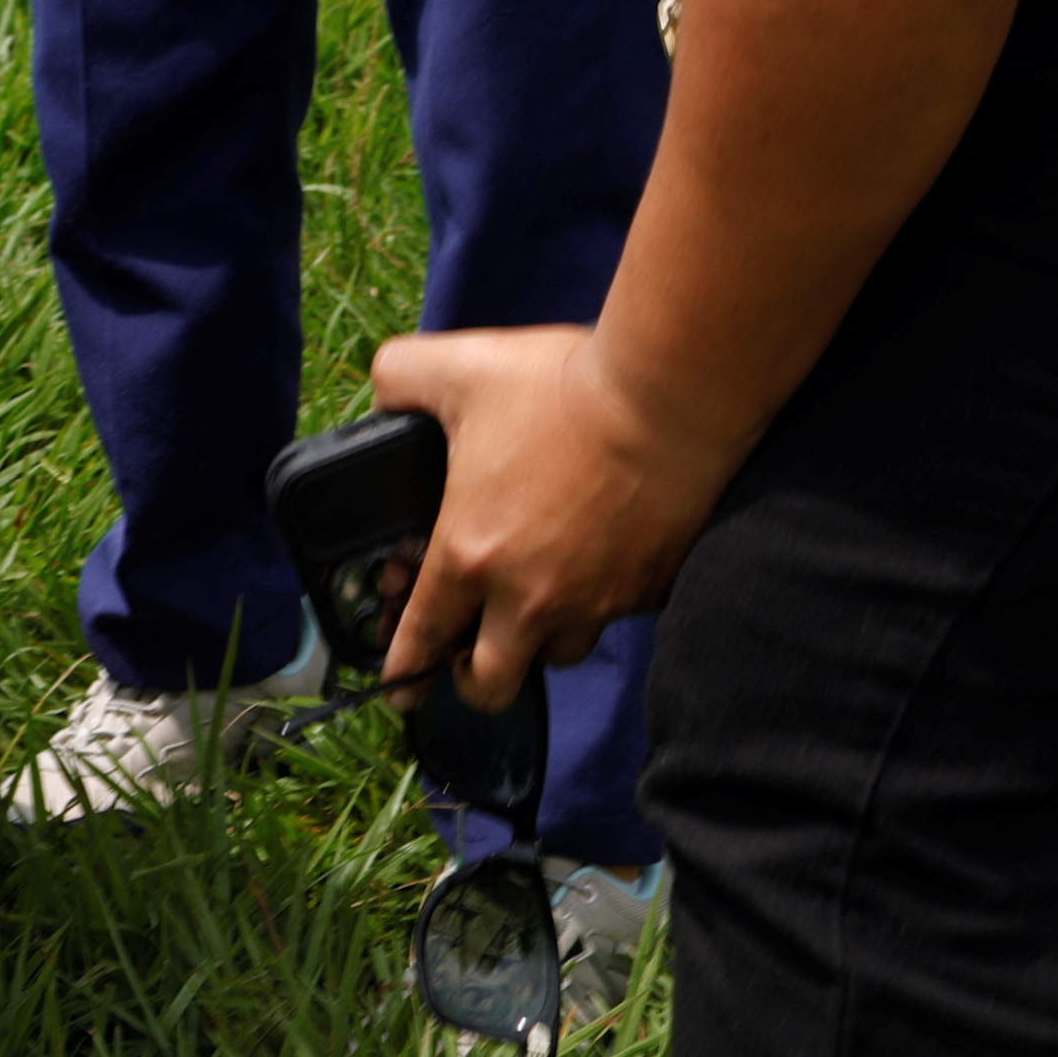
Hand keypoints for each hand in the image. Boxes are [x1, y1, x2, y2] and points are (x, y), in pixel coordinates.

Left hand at [369, 324, 738, 708]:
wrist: (671, 398)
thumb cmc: (560, 387)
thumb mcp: (456, 367)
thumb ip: (400, 378)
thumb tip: (385, 396)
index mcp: (472, 554)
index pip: (423, 635)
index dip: (403, 668)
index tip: (398, 689)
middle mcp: (533, 597)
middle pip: (493, 683)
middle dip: (471, 679)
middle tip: (466, 654)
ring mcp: (597, 600)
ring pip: (557, 656)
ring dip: (537, 643)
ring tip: (530, 607)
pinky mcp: (649, 591)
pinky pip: (613, 620)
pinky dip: (596, 607)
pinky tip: (591, 569)